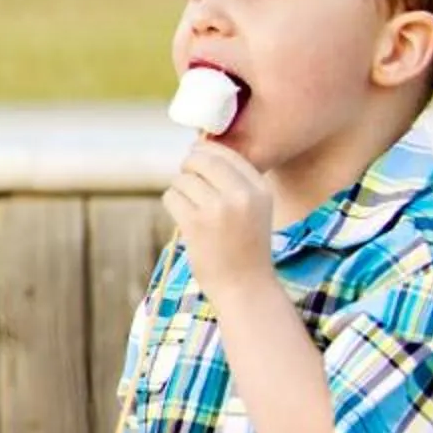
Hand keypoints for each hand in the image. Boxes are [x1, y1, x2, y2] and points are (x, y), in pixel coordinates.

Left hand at [164, 138, 276, 302]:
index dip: (205, 153)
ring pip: (182, 179)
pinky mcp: (196, 223)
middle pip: (200, 159)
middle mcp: (242, 195)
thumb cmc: (244, 245)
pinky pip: (171, 196)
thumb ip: (234, 180)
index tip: (198, 164)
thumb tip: (199, 145)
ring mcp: (219, 209)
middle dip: (188, 167)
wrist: (245, 287)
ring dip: (180, 190)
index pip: (225, 153)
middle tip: (189, 183)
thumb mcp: (253, 208)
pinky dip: (173, 204)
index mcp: (260, 189)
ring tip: (191, 209)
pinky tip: (184, 219)